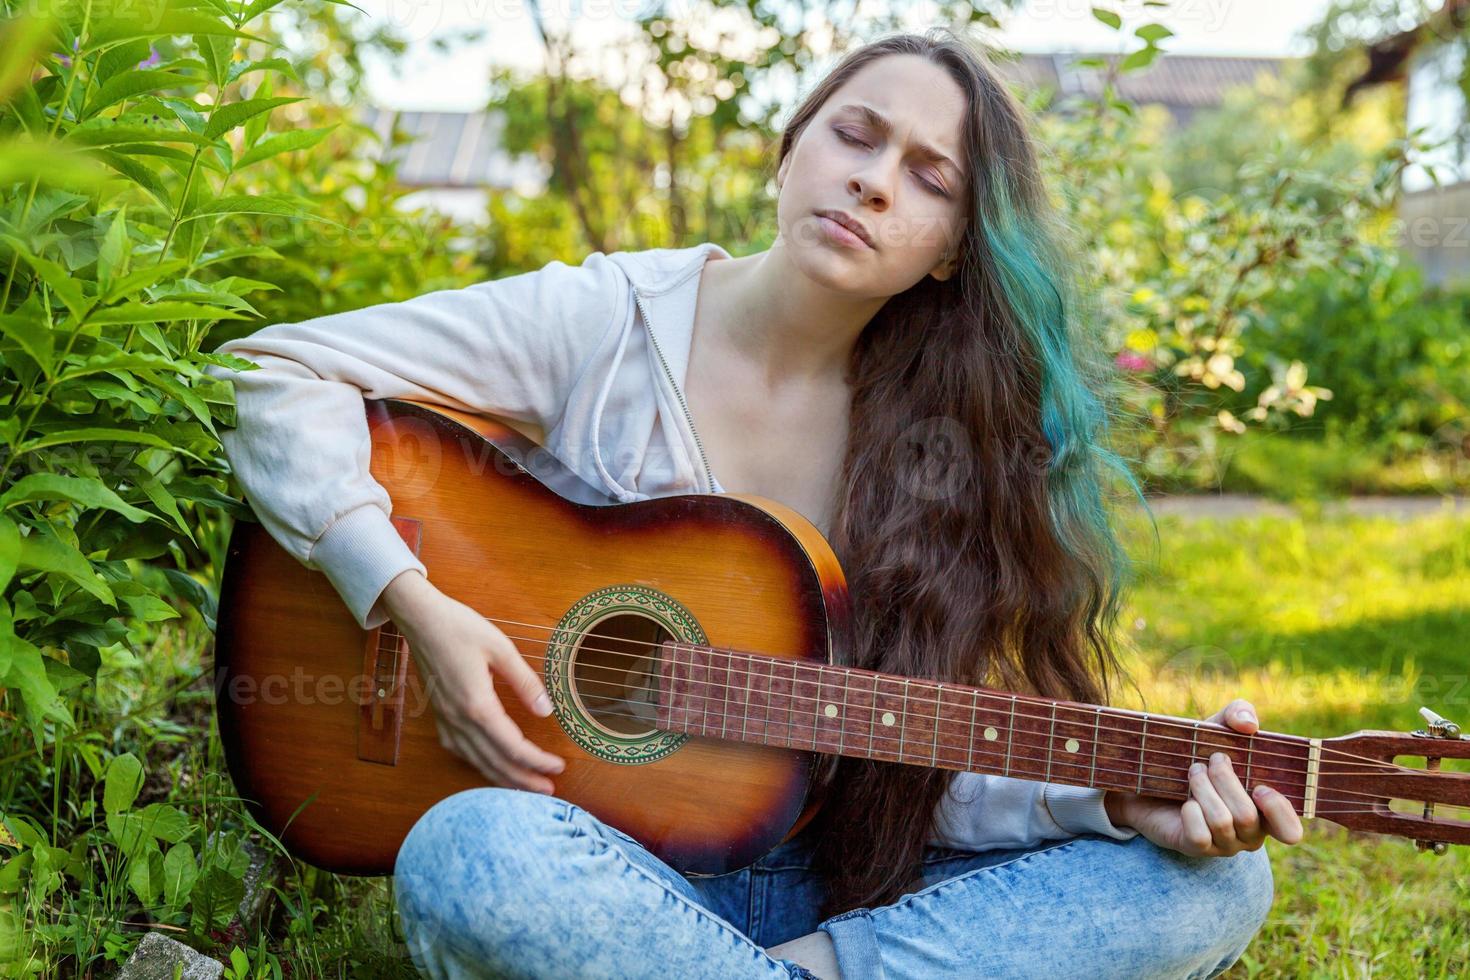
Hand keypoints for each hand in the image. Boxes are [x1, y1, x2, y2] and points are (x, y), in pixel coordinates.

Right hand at [382, 570, 565, 792]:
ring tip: (526, 786)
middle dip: (523, 781)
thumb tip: (547, 711)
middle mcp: (459, 720)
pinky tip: (492, 765)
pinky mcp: (440, 716)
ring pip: (476, 761)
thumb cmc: (460, 627)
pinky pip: (461, 751)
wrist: (420, 619)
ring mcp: (446, 720)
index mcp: (477, 705)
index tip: (558, 767)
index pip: (513, 747)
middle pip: (495, 763)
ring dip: (503, 778)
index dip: (537, 762)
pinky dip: (480, 764)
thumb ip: (525, 681)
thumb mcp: (501, 648)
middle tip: (548, 792)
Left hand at [1103, 698, 1303, 856]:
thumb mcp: (1218, 727)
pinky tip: (1184, 800)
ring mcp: (1223, 844)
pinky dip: (1190, 811)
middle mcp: (1250, 833)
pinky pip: (1199, 835)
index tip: (1260, 786)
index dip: (1279, 811)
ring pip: (1222, 822)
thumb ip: (1239, 713)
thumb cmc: (1196, 752)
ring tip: (1192, 771)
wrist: (1150, 773)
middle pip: (1247, 816)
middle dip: (1224, 780)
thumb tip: (1249, 724)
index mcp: (1266, 810)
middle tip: (1209, 760)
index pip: (1290, 831)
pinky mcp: (1196, 848)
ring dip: (1202, 788)